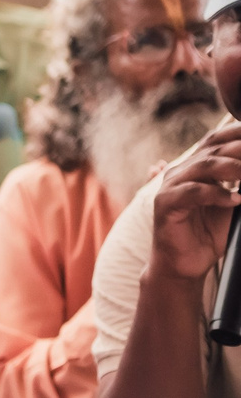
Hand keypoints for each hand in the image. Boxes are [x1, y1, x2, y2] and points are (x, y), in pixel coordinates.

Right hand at [150, 120, 240, 280]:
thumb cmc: (208, 234)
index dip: (237, 133)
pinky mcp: (164, 204)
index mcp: (195, 167)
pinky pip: (192, 192)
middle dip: (240, 150)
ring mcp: (170, 186)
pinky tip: (235, 200)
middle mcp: (181, 172)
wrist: (185, 264)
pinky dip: (216, 194)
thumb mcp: (232, 203)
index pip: (217, 140)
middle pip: (213, 150)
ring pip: (203, 166)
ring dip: (232, 168)